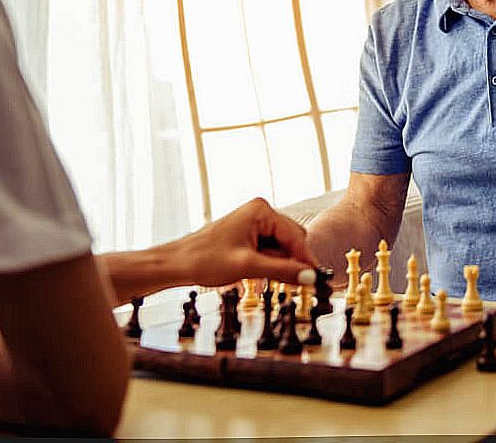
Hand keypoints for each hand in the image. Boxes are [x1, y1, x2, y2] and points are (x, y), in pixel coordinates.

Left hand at [177, 198, 318, 286]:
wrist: (178, 263)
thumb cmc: (204, 259)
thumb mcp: (247, 267)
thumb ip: (282, 271)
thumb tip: (310, 277)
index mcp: (261, 211)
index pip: (295, 236)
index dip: (306, 260)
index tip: (318, 280)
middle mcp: (260, 212)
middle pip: (292, 241)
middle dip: (291, 262)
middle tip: (294, 285)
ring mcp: (254, 223)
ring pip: (282, 248)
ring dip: (278, 265)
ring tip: (261, 277)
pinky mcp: (249, 235)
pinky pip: (270, 251)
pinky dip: (269, 264)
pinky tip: (258, 274)